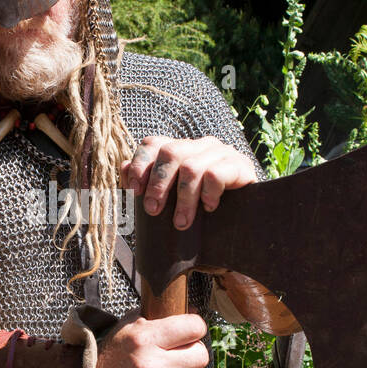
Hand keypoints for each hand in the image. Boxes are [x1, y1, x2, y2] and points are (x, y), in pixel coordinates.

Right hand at [92, 310, 209, 367]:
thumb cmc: (114, 355)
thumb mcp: (129, 328)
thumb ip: (157, 317)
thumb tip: (192, 310)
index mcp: (144, 338)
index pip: (194, 327)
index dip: (195, 327)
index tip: (191, 332)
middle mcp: (150, 365)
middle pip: (201, 355)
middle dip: (194, 352)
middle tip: (182, 354)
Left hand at [121, 135, 256, 229]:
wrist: (244, 223)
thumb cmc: (202, 211)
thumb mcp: (171, 200)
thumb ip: (147, 184)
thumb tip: (123, 167)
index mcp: (181, 149)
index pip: (153, 143)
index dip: (140, 165)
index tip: (134, 191)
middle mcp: (200, 145)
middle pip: (170, 152)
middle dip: (158, 184)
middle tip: (153, 211)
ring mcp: (221, 152)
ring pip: (192, 166)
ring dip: (183, 200)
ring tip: (181, 223)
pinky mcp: (240, 166)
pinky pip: (215, 174)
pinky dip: (208, 195)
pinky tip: (209, 209)